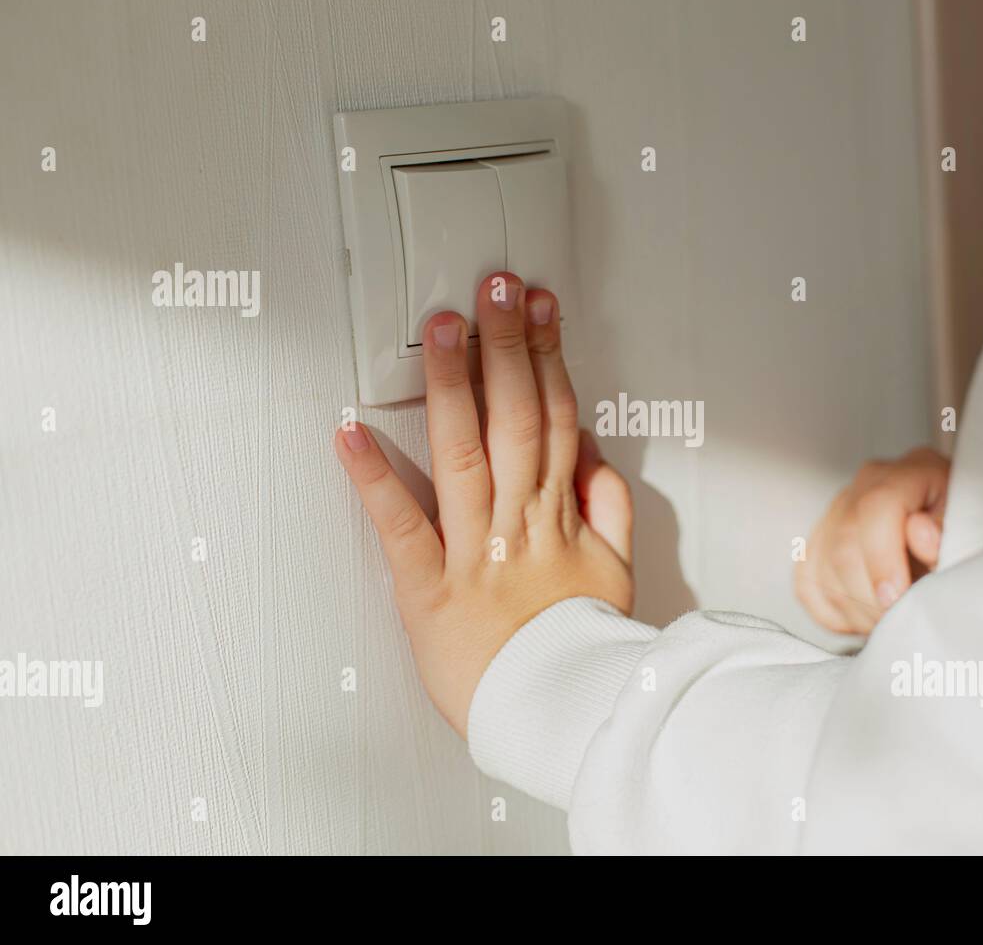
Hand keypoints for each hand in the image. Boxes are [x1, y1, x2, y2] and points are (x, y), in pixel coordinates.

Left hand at [333, 273, 633, 736]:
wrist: (559, 715)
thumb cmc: (581, 648)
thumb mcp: (618, 572)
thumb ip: (609, 505)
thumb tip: (593, 450)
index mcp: (561, 514)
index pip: (555, 415)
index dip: (547, 354)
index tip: (538, 305)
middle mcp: (519, 520)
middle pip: (515, 417)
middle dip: (507, 344)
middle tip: (494, 283)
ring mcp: (474, 550)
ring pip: (465, 452)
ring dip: (453, 384)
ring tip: (442, 325)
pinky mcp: (428, 587)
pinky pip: (401, 526)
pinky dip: (373, 477)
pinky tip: (349, 431)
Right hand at [795, 447, 949, 634]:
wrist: (946, 521)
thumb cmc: (963, 525)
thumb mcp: (972, 524)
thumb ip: (948, 532)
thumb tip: (921, 534)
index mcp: (905, 474)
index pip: (876, 509)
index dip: (881, 559)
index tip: (895, 599)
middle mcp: (863, 487)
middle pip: (844, 546)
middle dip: (869, 597)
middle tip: (899, 621)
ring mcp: (835, 512)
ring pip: (823, 569)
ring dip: (854, 609)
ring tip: (888, 621)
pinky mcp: (819, 541)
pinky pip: (807, 582)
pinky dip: (831, 611)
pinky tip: (862, 616)